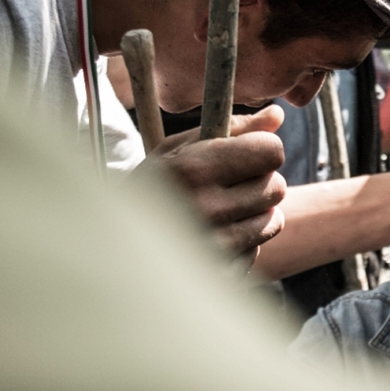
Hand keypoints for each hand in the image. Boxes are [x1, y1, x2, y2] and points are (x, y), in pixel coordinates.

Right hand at [142, 106, 286, 263]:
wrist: (111, 250)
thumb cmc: (148, 190)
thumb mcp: (175, 151)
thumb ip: (230, 129)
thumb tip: (277, 114)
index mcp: (193, 169)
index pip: (270, 151)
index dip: (263, 148)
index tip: (250, 152)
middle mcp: (207, 209)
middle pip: (276, 186)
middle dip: (260, 181)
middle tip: (231, 184)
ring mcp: (216, 247)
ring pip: (273, 219)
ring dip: (254, 212)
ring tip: (221, 210)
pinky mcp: (222, 276)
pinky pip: (257, 249)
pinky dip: (242, 242)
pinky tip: (213, 237)